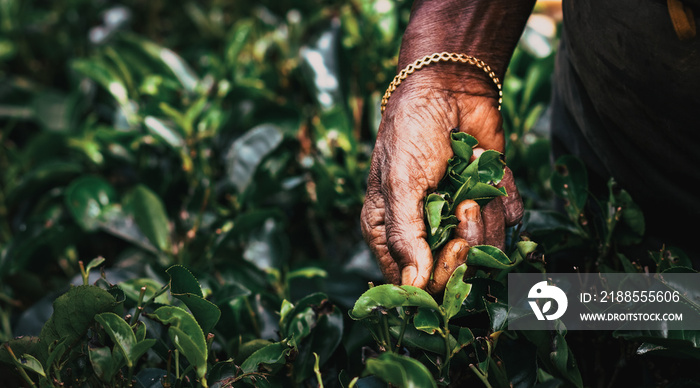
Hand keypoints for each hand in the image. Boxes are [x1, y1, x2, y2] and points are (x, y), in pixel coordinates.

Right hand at [360, 74, 523, 291]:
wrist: (450, 86)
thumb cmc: (412, 131)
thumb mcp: (400, 182)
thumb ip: (404, 234)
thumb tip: (412, 285)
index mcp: (390, 232)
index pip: (416, 283)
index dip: (441, 274)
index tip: (454, 245)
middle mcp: (424, 232)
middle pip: (457, 272)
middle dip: (469, 238)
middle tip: (466, 204)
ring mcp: (458, 218)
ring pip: (489, 248)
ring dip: (487, 210)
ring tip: (471, 171)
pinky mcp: (488, 202)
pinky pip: (509, 219)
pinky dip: (503, 191)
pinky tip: (483, 162)